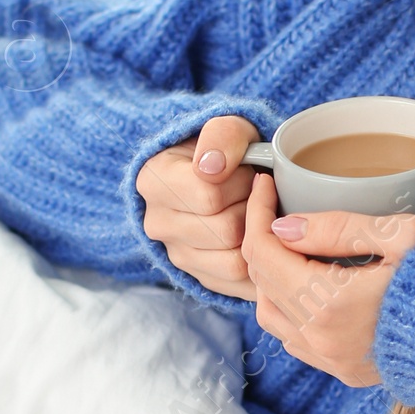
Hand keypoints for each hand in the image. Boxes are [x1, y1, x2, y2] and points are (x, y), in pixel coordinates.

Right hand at [135, 115, 260, 299]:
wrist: (219, 176)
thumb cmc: (227, 151)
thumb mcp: (229, 129)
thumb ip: (221, 137)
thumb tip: (212, 168)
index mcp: (153, 181)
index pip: (210, 196)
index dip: (242, 182)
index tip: (247, 170)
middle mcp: (157, 224)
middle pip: (225, 231)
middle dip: (253, 209)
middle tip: (257, 193)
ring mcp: (176, 255)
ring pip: (235, 261)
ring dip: (258, 236)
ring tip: (256, 213)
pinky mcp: (200, 278)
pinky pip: (240, 283)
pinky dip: (260, 263)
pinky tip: (261, 238)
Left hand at [242, 175, 414, 385]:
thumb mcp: (402, 236)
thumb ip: (339, 227)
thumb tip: (284, 226)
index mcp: (330, 302)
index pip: (264, 251)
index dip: (258, 212)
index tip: (267, 185)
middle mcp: (322, 339)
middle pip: (261, 283)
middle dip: (262, 240)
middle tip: (279, 207)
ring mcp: (333, 360)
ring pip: (271, 316)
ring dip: (272, 278)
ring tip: (296, 246)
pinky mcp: (347, 372)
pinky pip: (296, 340)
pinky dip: (290, 308)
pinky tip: (314, 284)